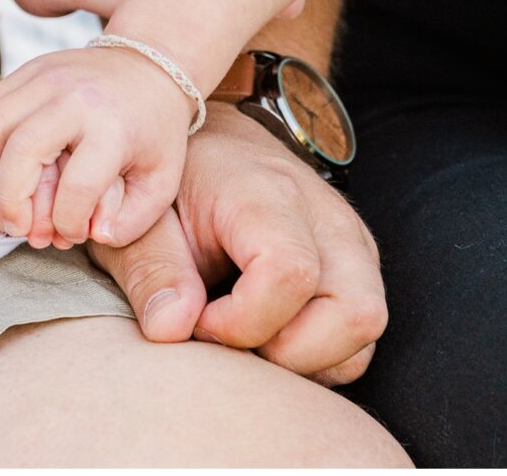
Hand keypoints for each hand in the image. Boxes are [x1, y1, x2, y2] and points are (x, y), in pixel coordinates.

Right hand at [0, 46, 192, 247]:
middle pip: (23, 149)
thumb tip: (92, 236)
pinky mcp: (28, 71)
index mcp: (114, 126)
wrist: (151, 65)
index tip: (67, 235)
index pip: (78, 184)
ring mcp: (47, 77)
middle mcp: (76, 97)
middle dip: (6, 198)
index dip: (66, 220)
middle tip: (7, 228)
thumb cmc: (155, 131)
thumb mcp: (162, 177)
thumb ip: (134, 217)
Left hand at [87, 102, 386, 385]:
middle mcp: (326, 218)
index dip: (241, 322)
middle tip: (229, 336)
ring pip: (364, 330)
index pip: (290, 274)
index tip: (198, 320)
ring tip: (246, 334)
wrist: (213, 149)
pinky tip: (269, 333)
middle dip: (288, 354)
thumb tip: (172, 329)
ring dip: (306, 357)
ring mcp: (352, 243)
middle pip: (354, 314)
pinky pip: (360, 335)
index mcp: (266, 195)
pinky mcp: (359, 266)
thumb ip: (152, 270)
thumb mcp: (142, 223)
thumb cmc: (176, 189)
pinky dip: (319, 353)